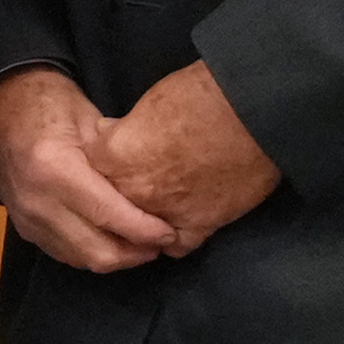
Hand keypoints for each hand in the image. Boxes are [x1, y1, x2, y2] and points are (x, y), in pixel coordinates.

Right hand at [0, 69, 194, 277]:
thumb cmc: (48, 104)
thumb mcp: (90, 120)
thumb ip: (118, 158)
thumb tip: (156, 187)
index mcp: (55, 169)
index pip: (108, 214)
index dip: (143, 230)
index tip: (170, 233)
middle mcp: (38, 202)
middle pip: (96, 250)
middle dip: (134, 254)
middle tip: (162, 243)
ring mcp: (27, 219)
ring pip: (81, 259)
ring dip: (116, 258)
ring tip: (143, 245)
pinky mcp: (24, 229)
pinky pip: (65, 254)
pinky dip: (92, 252)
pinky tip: (113, 241)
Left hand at [94, 59, 283, 247]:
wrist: (252, 111)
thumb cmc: (200, 96)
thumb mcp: (148, 103)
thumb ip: (123, 130)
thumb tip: (110, 135)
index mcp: (113, 158)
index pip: (91, 174)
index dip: (106, 167)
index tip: (116, 162)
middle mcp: (132, 191)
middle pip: (111, 207)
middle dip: (121, 197)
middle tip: (141, 184)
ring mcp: (163, 213)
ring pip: (139, 234)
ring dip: (145, 224)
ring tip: (158, 209)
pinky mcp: (198, 227)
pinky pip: (176, 247)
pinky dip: (176, 238)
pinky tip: (179, 225)